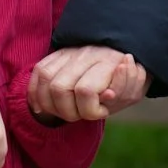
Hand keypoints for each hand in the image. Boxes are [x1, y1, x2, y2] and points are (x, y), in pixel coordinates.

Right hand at [30, 46, 147, 121]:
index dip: (90, 111)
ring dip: (50, 105)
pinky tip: (42, 107)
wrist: (117, 53)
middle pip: (59, 88)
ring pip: (45, 79)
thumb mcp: (132, 90)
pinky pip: (37, 74)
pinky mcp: (54, 55)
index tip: (101, 112)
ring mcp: (66, 53)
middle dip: (67, 111)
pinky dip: (36, 94)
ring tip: (65, 111)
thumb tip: (108, 93)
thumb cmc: (123, 80)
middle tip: (80, 114)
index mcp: (107, 61)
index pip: (85, 91)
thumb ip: (124, 92)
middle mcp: (84, 54)